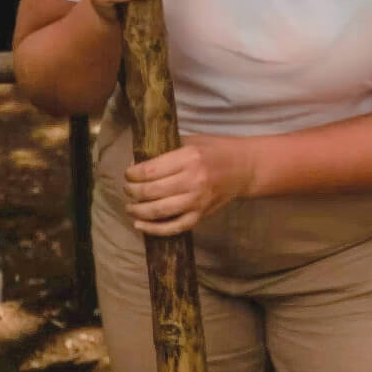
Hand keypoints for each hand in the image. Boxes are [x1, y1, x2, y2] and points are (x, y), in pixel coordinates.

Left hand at [124, 134, 254, 235]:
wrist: (244, 168)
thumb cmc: (215, 151)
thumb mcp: (192, 142)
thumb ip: (166, 152)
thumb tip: (137, 165)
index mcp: (189, 158)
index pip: (150, 170)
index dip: (132, 174)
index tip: (128, 174)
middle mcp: (192, 181)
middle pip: (151, 192)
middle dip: (132, 192)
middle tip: (127, 189)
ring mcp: (197, 201)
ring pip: (159, 211)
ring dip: (138, 211)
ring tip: (130, 207)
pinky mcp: (201, 215)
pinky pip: (174, 227)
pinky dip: (155, 230)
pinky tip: (140, 226)